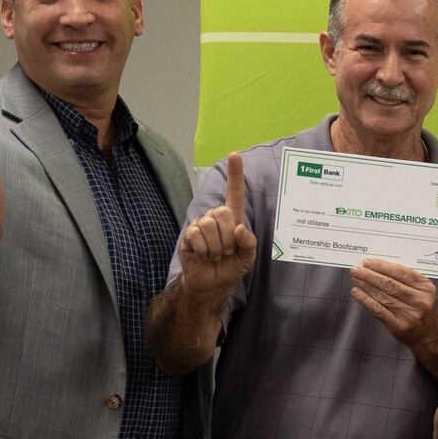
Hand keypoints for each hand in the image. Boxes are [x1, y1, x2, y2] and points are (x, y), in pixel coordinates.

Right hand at [178, 152, 257, 296]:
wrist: (211, 283)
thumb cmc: (230, 267)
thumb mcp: (247, 257)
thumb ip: (249, 243)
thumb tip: (238, 228)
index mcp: (232, 219)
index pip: (234, 192)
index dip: (235, 174)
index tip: (235, 154)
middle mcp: (215, 217)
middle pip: (223, 213)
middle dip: (228, 238)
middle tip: (226, 251)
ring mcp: (200, 225)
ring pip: (209, 226)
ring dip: (216, 247)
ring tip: (215, 255)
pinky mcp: (188, 235)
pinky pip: (197, 236)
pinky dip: (204, 250)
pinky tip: (203, 255)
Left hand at [351, 258, 437, 348]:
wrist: (431, 335)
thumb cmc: (424, 310)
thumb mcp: (423, 292)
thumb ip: (407, 280)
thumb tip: (380, 268)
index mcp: (426, 288)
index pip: (401, 273)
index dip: (382, 266)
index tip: (368, 262)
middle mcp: (419, 301)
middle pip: (390, 284)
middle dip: (370, 275)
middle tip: (357, 269)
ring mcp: (409, 314)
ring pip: (383, 296)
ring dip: (366, 286)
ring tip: (355, 279)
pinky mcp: (399, 326)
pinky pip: (379, 310)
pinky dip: (366, 300)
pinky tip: (357, 293)